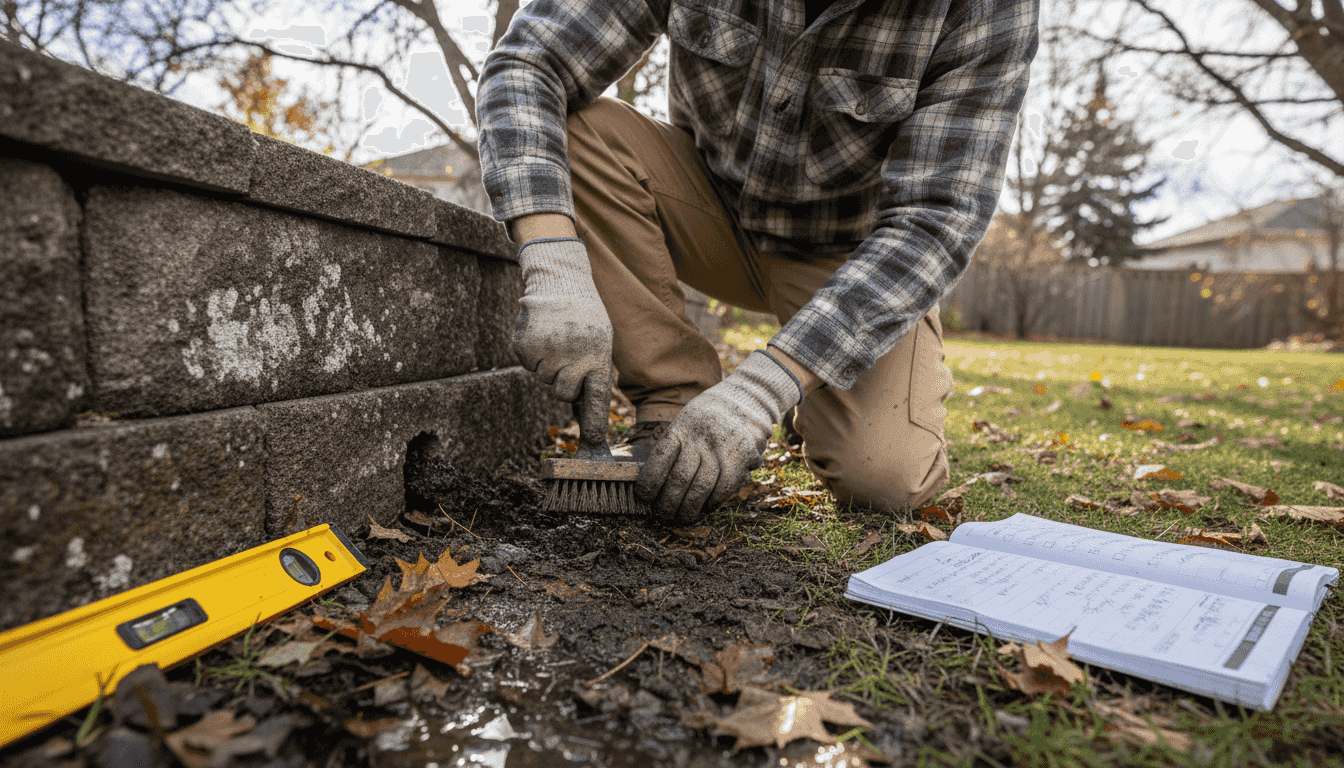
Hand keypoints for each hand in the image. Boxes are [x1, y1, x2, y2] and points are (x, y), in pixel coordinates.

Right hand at [513, 238, 612, 421]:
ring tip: (557, 340)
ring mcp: (547, 351)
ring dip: (548, 365)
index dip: (594, 420)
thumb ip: (592, 374)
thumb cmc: (584, 318)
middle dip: (562, 385)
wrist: (561, 283)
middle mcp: (573, 356)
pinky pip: (528, 365)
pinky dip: (533, 354)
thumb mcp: (599, 342)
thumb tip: (582, 412)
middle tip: (566, 362)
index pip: (596, 396)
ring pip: (544, 379)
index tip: (593, 440)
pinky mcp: (526, 346)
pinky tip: (542, 334)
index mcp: (597, 355)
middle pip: (562, 393)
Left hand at [636, 351, 803, 523]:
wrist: (749, 399)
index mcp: (682, 427)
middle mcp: (701, 439)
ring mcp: (722, 450)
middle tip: (662, 514)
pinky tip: (704, 507)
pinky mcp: (741, 460)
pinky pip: (723, 489)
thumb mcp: (686, 419)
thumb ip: (674, 445)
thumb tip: (656, 480)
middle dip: (667, 504)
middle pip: (679, 479)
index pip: (660, 459)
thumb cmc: (710, 414)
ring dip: (688, 509)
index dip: (649, 482)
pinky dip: (711, 503)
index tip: (643, 496)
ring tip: (680, 517)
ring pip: (701, 489)